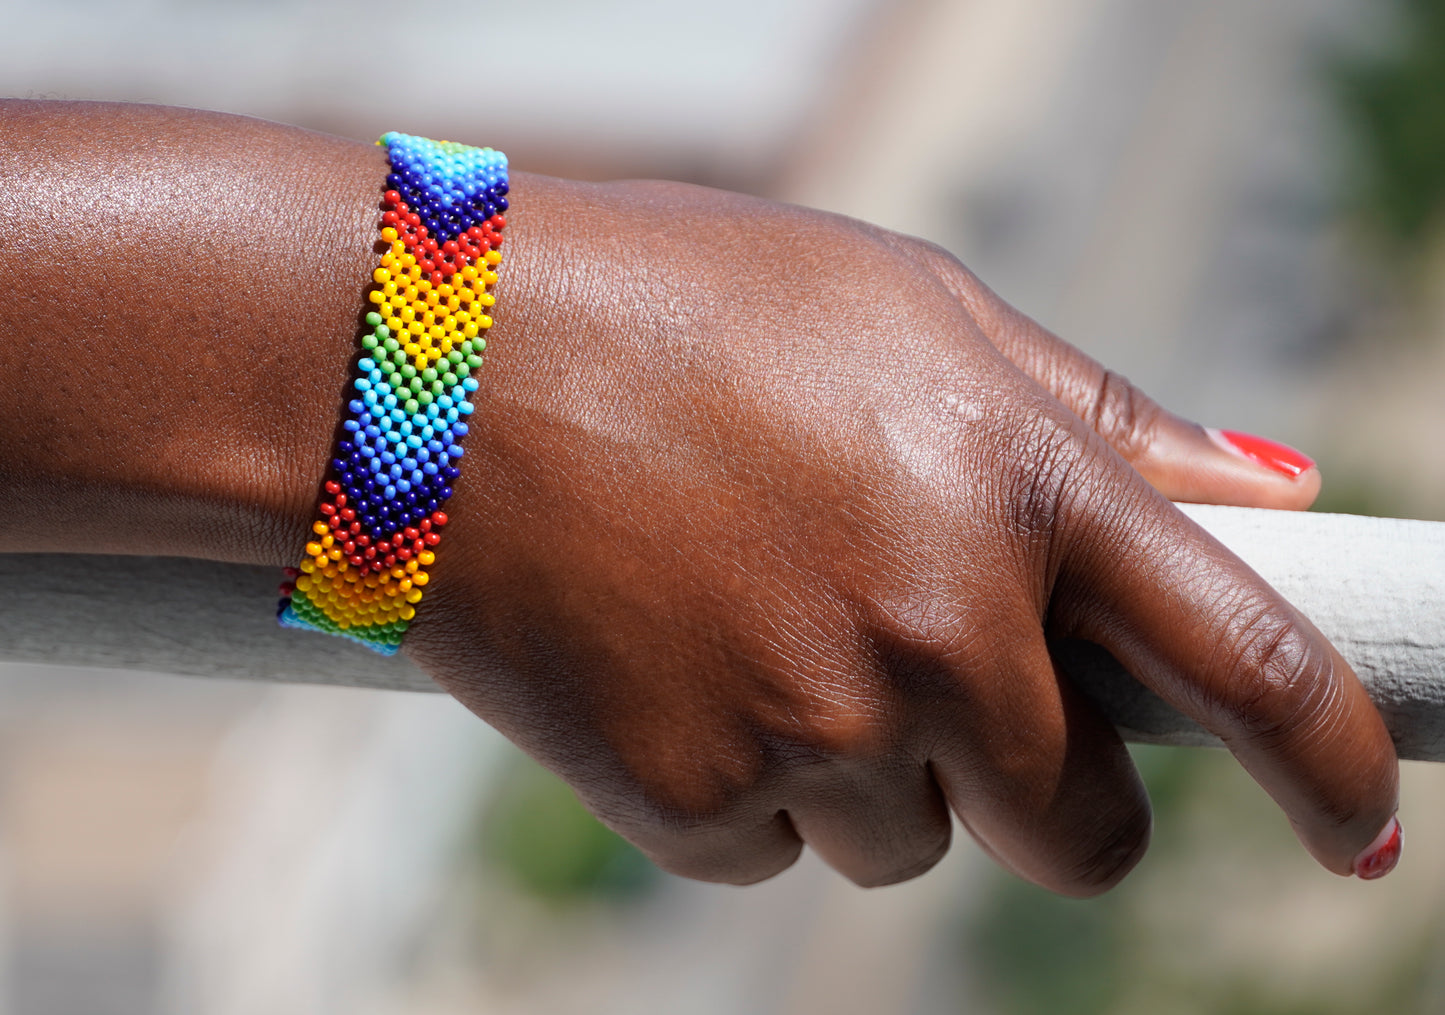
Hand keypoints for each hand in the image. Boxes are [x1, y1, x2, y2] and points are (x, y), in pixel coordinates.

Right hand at [405, 176, 1398, 893]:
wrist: (432, 360)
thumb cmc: (682, 307)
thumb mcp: (908, 310)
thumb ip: (1096, 420)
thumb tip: (1266, 498)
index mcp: (1016, 485)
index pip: (1250, 665)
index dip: (1332, 760)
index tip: (1359, 828)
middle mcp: (936, 623)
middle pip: (1076, 823)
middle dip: (1045, 792)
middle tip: (951, 701)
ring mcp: (810, 723)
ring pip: (905, 839)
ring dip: (861, 764)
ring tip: (747, 619)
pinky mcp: (687, 797)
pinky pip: (766, 851)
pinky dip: (737, 784)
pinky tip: (666, 662)